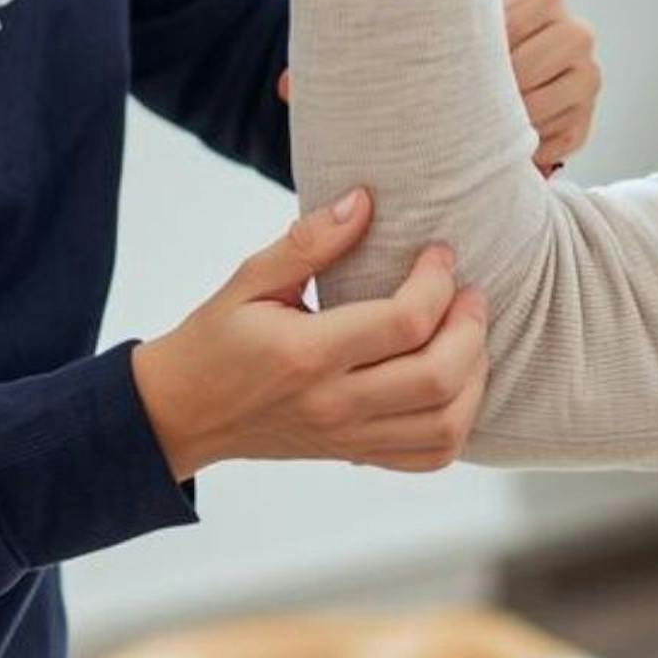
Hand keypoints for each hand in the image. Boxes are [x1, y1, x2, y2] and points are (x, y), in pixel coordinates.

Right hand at [130, 188, 488, 478]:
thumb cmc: (215, 339)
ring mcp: (348, 437)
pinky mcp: (355, 455)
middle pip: (439, 377)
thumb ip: (310, 241)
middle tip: (469, 293)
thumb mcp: (249, 279)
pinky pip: (430, 456)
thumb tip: (364, 201)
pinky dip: (458, 422)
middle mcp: (333, 403)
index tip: (438, 254)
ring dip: (475, 375)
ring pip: (445, 424)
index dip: (437, 281)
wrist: (182, 414)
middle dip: (470, 327)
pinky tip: (455, 382)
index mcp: (306, 353)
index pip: (404, 322)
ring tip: (468, 336)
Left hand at [271, 0, 599, 174]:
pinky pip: (555, 142)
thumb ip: (359, 52)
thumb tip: (288, 86)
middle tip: (432, 125)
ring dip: (497, 132)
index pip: (503, 19)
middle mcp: (570, 24)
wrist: (501, 54)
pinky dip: (520, 154)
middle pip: (521, 72)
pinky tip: (489, 154)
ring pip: (538, 111)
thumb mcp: (414, 36)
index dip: (461, 56)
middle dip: (474, 102)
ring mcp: (586, 70)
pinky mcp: (589, 115)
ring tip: (457, 142)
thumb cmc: (443, 43)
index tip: (427, 79)